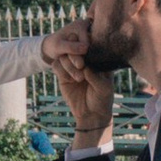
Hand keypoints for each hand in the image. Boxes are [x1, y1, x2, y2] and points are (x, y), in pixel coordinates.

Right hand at [49, 19, 111, 142]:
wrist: (91, 114)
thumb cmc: (102, 100)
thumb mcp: (103, 89)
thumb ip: (95, 77)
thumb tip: (85, 67)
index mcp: (97, 60)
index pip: (89, 46)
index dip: (85, 45)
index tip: (85, 51)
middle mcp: (84, 61)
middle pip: (73, 47)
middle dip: (75, 54)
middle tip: (81, 65)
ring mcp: (72, 67)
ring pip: (63, 56)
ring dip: (68, 64)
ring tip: (78, 78)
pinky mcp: (63, 76)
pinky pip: (57, 66)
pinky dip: (61, 71)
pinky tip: (69, 80)